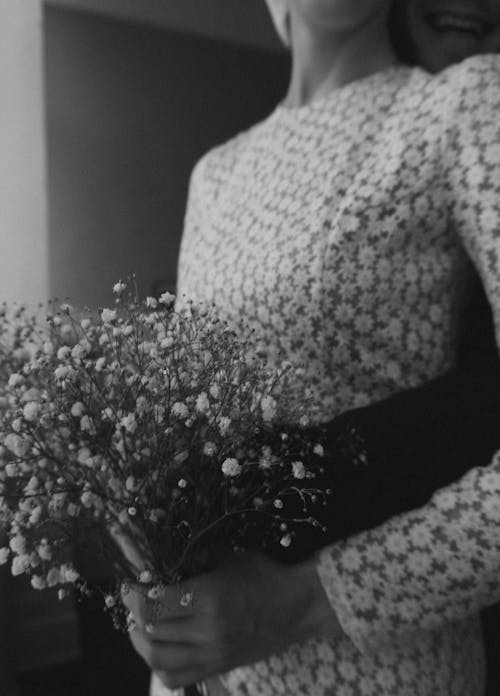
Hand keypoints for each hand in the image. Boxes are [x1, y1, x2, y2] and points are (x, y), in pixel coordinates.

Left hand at [122, 552, 341, 689]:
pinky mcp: (217, 668)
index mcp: (210, 597)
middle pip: (151, 630)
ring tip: (138, 624)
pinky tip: (157, 647)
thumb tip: (160, 559)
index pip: (154, 603)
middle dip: (132, 614)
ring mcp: (212, 654)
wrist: (297, 607)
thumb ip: (193, 559)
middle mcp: (208, 630)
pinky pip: (176, 677)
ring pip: (157, 658)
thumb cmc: (263, 575)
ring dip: (140, 640)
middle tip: (131, 600)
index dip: (133, 594)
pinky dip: (159, 665)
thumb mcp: (228, 557)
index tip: (128, 584)